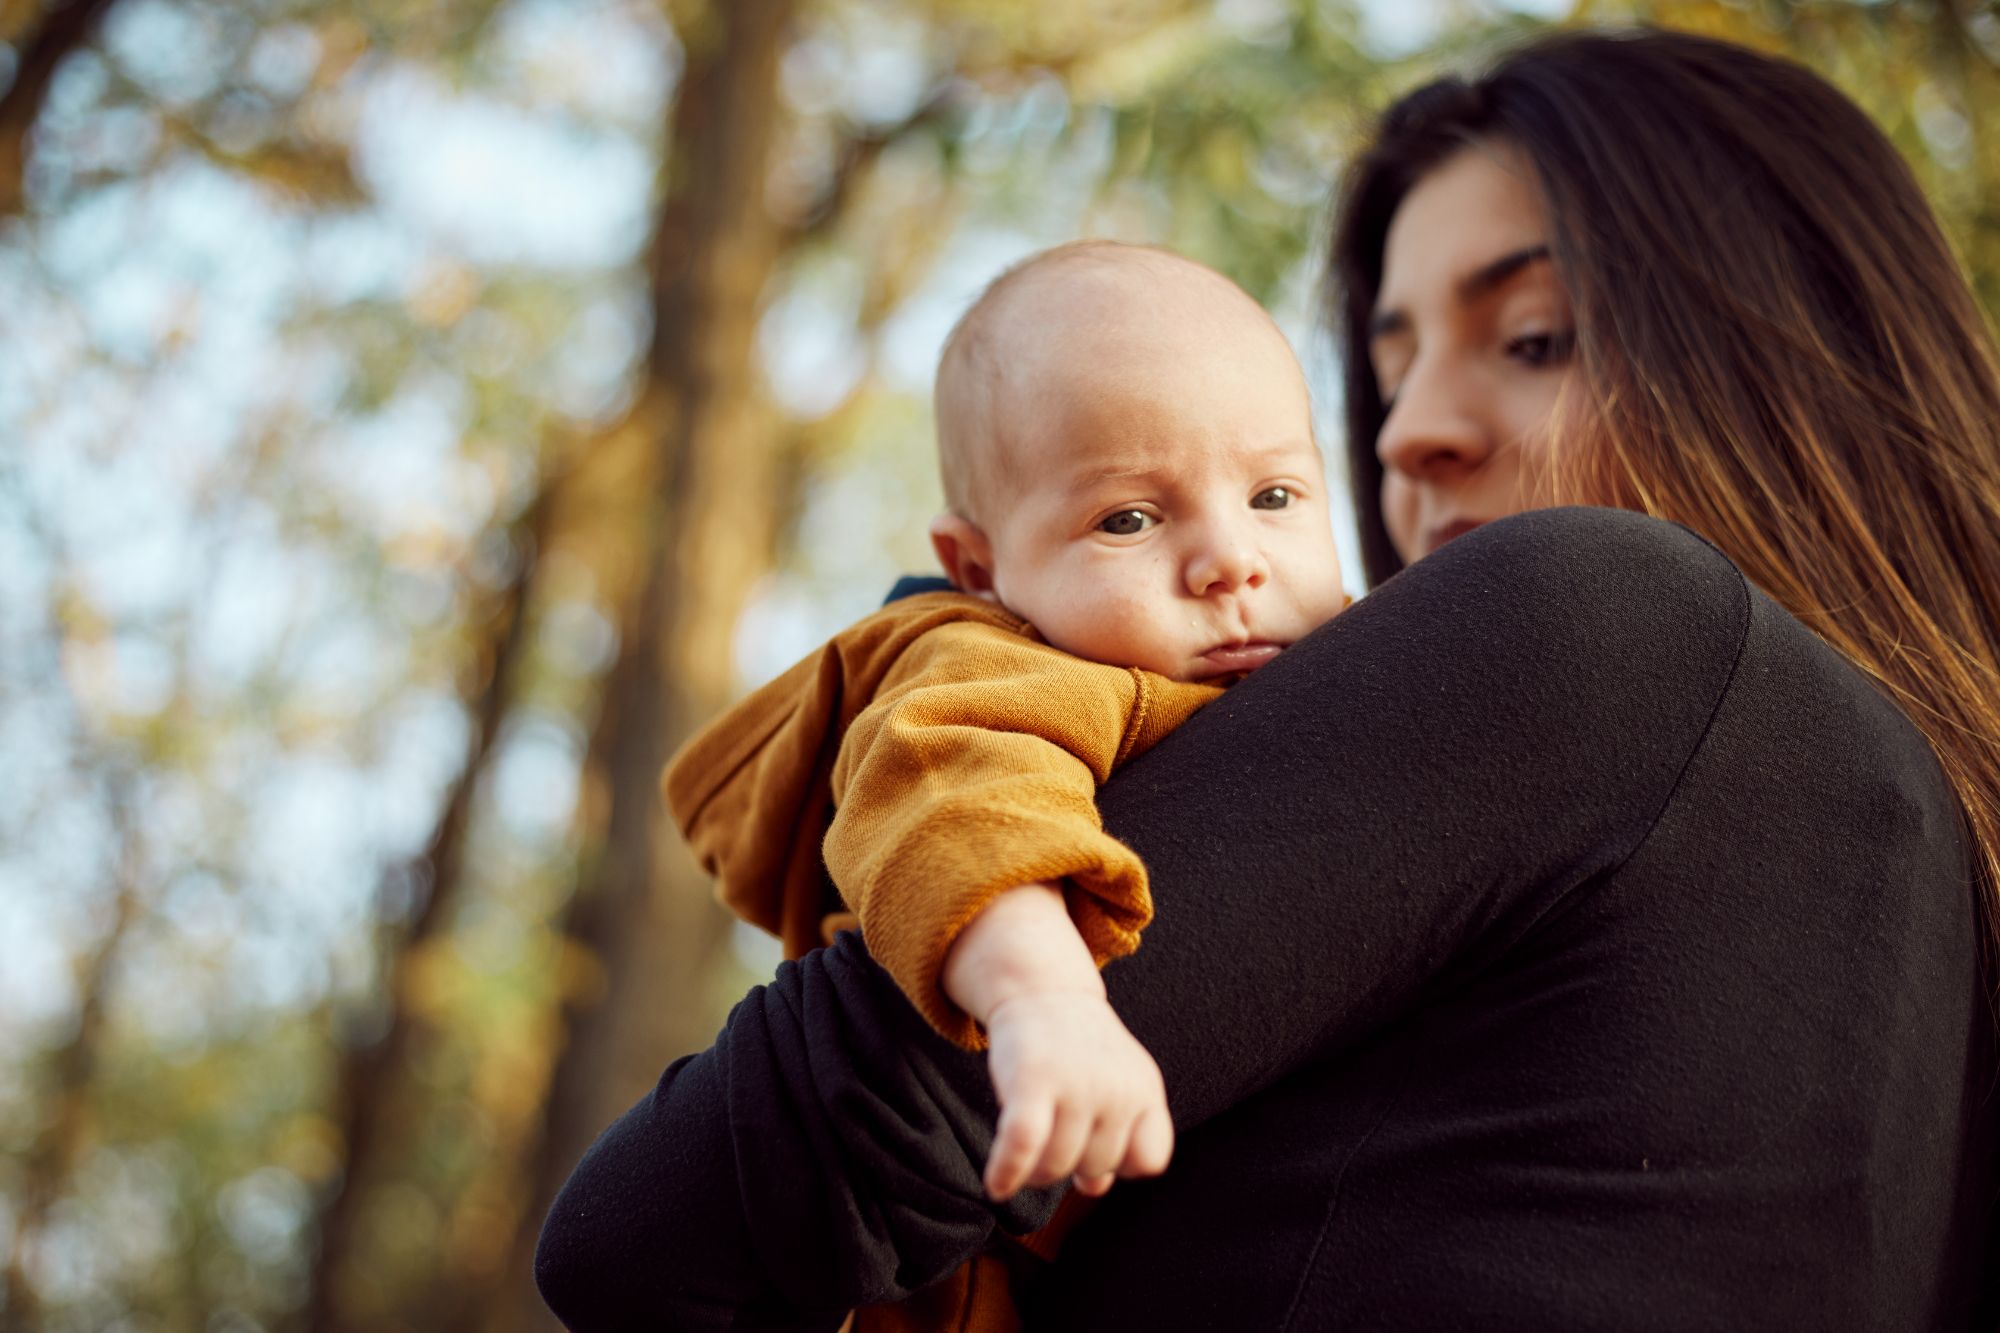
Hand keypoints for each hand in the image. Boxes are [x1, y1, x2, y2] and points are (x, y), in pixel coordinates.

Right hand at [978, 987, 1173, 1201]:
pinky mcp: (1033, 1081)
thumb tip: (1093, 1189)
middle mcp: (1117, 1088)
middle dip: (1071, 1164)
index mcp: (1144, 1089)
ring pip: (1057, 1166)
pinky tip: (996, 1184)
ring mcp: (1077, 1085)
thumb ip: (1116, 1136)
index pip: (1148, 1160)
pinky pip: (1024, 1146)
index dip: (1120, 1165)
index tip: (1095, 1146)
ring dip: (1035, 1174)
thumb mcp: (1114, 1084)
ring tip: (1024, 1155)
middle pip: (1096, 1167)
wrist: (1043, 990)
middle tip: (1051, 1139)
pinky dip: (1007, 1172)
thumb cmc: (1079, 1048)